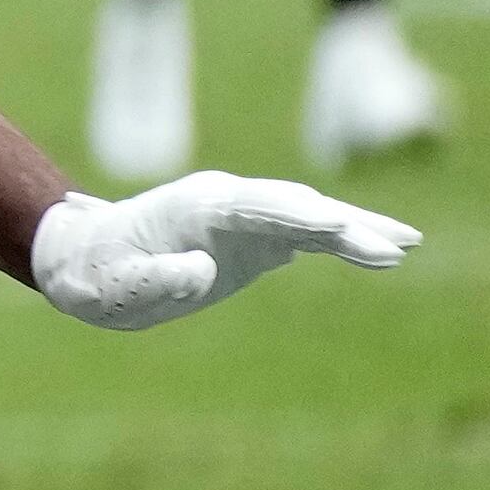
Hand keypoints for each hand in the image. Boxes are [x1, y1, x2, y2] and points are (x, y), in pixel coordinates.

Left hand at [31, 176, 416, 331]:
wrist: (83, 259)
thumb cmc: (91, 276)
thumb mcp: (108, 288)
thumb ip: (151, 279)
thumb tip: (201, 271)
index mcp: (195, 206)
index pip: (257, 207)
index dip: (299, 218)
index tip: (337, 230)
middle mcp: (227, 201)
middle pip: (296, 207)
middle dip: (345, 225)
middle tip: (393, 247)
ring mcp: (244, 216)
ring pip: (309, 217)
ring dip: (356, 230)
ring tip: (406, 246)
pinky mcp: (254, 238)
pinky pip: (308, 236)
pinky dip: (344, 241)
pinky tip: (386, 251)